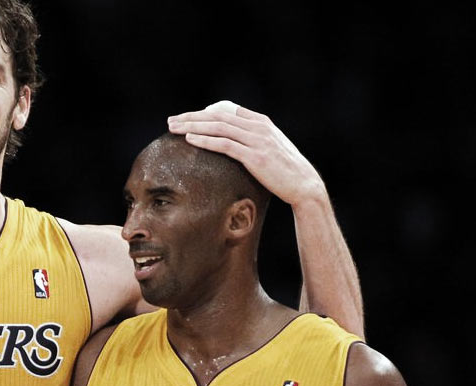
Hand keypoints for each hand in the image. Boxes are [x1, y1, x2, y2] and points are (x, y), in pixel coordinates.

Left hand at [168, 100, 327, 206]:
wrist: (304, 184)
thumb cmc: (285, 171)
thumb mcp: (270, 149)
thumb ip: (253, 140)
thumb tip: (233, 143)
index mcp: (261, 122)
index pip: (226, 110)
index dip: (203, 112)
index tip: (186, 118)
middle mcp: (258, 126)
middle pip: (217, 115)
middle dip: (192, 117)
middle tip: (171, 121)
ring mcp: (257, 140)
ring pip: (218, 127)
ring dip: (193, 126)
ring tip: (174, 128)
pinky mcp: (255, 156)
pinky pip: (225, 144)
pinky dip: (205, 140)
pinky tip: (190, 140)